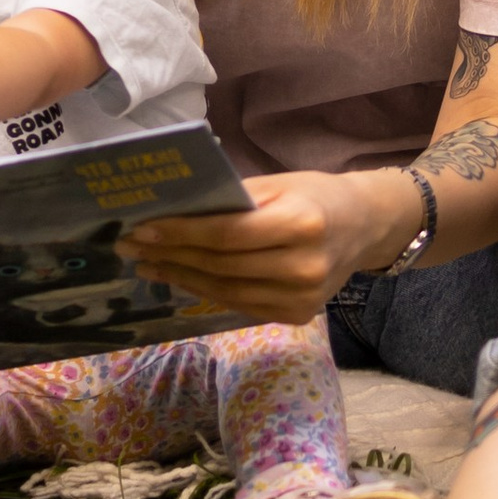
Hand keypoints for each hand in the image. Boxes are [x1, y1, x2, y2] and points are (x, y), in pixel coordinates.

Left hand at [122, 168, 414, 319]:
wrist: (366, 227)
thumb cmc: (316, 195)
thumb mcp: (279, 183)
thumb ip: (233, 199)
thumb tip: (174, 208)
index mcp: (301, 223)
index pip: (227, 234)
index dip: (180, 233)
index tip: (141, 228)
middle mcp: (304, 266)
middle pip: (222, 265)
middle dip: (170, 255)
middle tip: (131, 246)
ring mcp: (302, 297)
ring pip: (225, 290)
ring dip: (180, 277)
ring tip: (148, 264)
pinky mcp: (297, 315)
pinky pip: (239, 304)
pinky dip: (206, 291)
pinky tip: (180, 278)